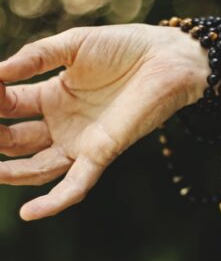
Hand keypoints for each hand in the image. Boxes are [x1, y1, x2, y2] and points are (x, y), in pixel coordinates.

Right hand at [0, 24, 209, 220]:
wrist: (165, 59)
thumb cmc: (124, 48)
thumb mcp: (72, 46)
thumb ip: (34, 58)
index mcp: (53, 96)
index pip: (7, 106)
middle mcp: (63, 123)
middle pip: (15, 140)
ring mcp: (82, 142)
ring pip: (37, 168)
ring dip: (9, 172)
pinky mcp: (102, 154)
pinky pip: (76, 183)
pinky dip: (55, 201)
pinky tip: (28, 213)